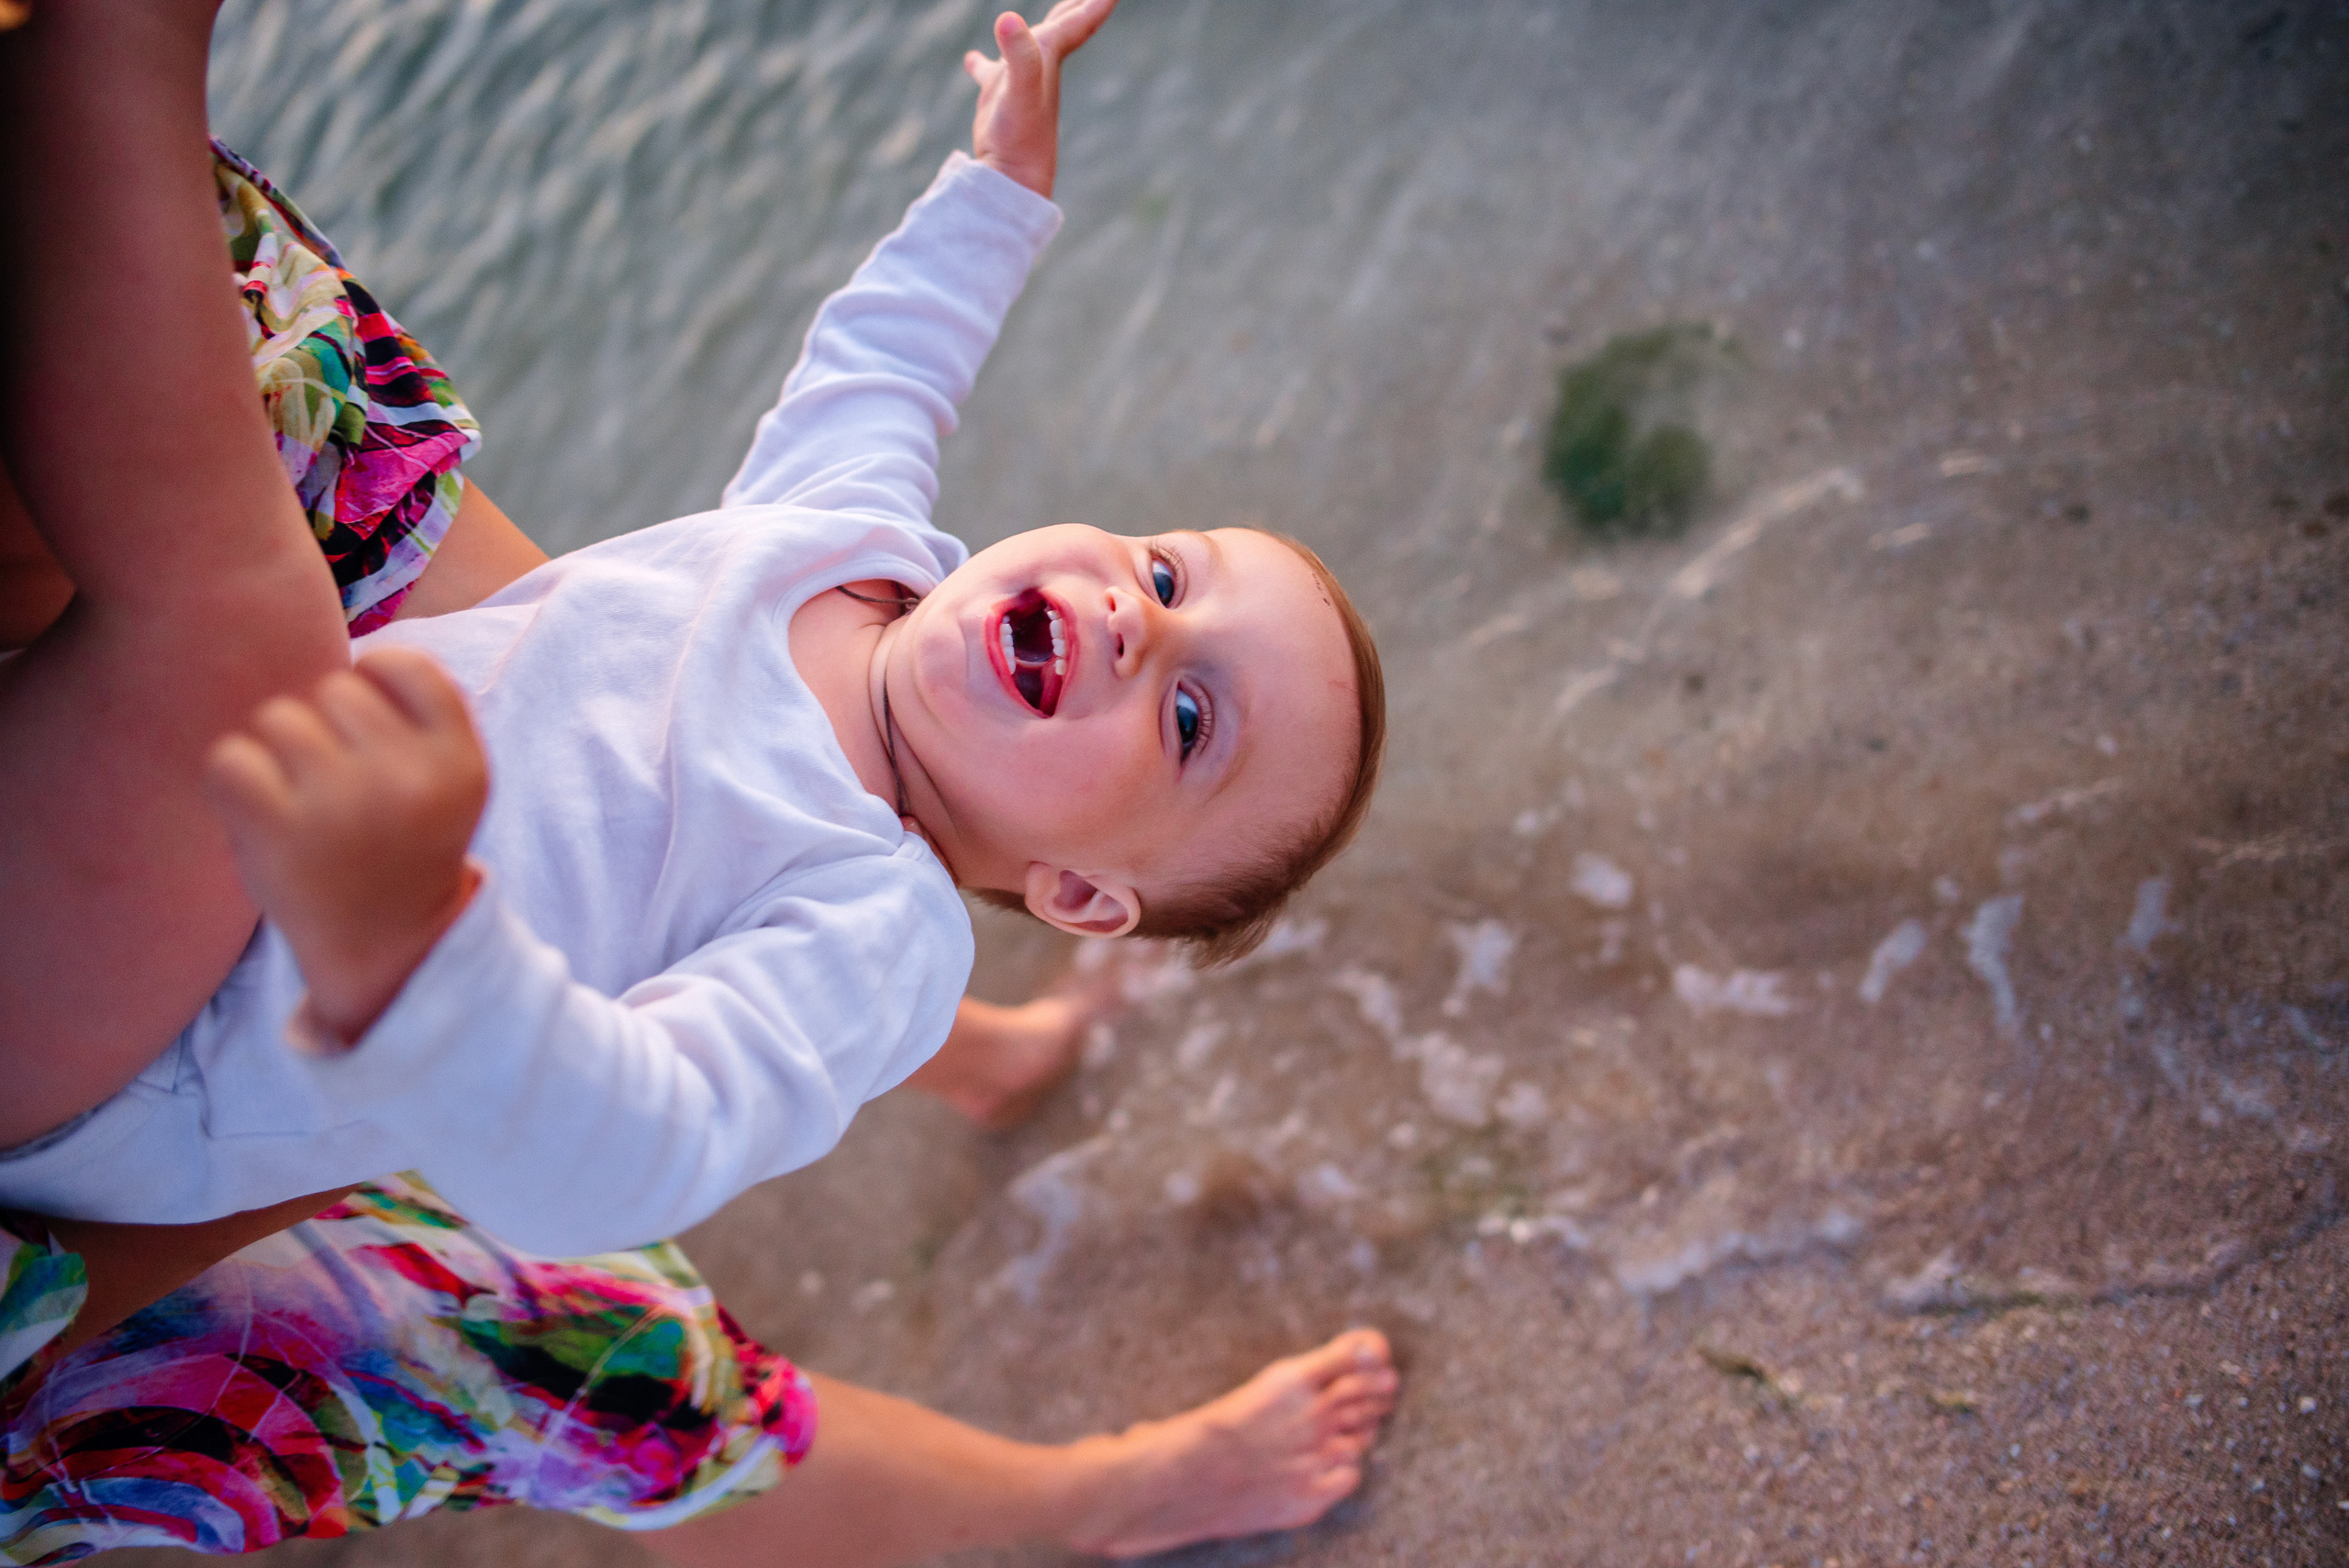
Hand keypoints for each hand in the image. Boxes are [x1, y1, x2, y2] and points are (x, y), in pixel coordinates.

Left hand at [204, 646, 487, 1045]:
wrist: (385, 949)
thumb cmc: (406, 848)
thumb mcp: (450, 780)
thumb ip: (419, 716)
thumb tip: (348, 652)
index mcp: (460, 761)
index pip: (403, 665)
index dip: (374, 681)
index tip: (370, 725)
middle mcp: (410, 777)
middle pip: (331, 689)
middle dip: (324, 726)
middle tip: (336, 785)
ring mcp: (345, 804)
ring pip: (277, 718)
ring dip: (277, 753)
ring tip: (300, 802)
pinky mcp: (280, 832)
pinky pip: (230, 758)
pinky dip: (234, 781)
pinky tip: (262, 814)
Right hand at [963, 0, 1116, 198]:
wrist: (1011, 176)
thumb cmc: (1021, 136)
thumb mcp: (1020, 90)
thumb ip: (1020, 55)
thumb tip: (1008, 19)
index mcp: (1050, 55)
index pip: (1080, 20)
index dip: (1097, 3)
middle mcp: (1040, 63)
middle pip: (1065, 23)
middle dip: (1077, 3)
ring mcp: (1019, 78)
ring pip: (1032, 42)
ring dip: (1040, 25)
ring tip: (1049, 9)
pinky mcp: (998, 96)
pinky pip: (990, 71)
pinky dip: (982, 62)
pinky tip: (971, 58)